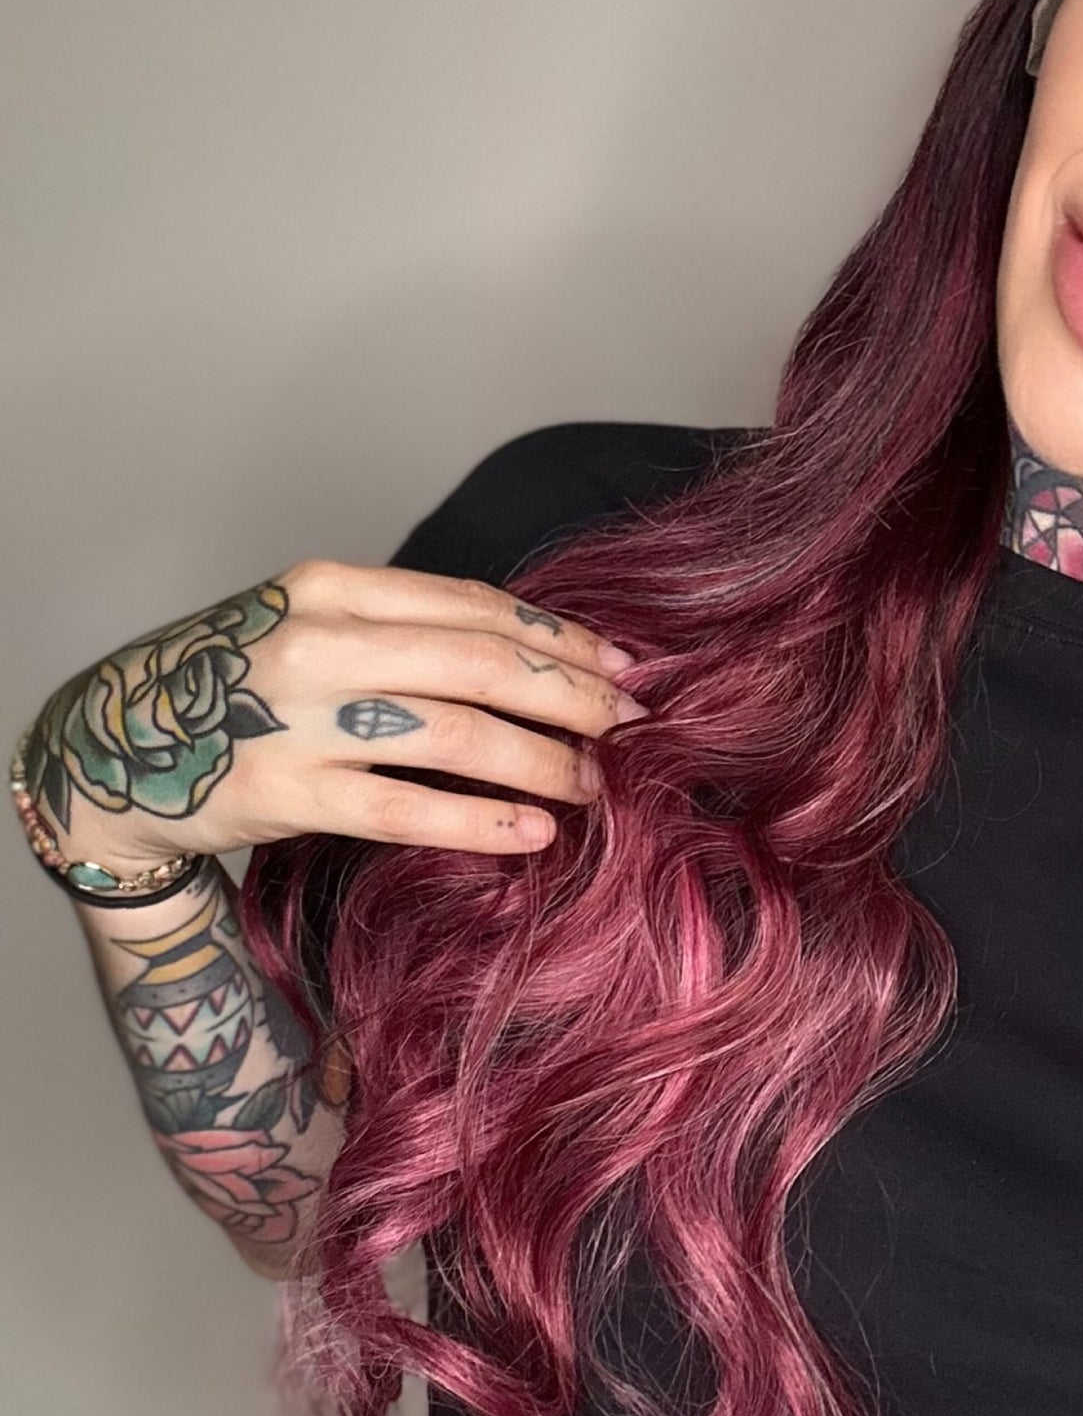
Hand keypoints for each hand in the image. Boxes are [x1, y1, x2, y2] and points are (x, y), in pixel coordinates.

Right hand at [16, 560, 644, 878]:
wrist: (118, 749)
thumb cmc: (241, 687)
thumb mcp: (313, 628)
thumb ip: (407, 632)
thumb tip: (540, 660)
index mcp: (331, 585)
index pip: (474, 604)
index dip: (560, 637)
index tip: (623, 664)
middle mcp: (316, 641)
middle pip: (480, 662)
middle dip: (571, 696)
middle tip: (630, 725)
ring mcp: (299, 718)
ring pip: (455, 733)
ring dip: (541, 759)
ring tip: (594, 784)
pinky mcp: (286, 794)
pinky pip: (407, 810)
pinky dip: (481, 820)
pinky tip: (534, 829)